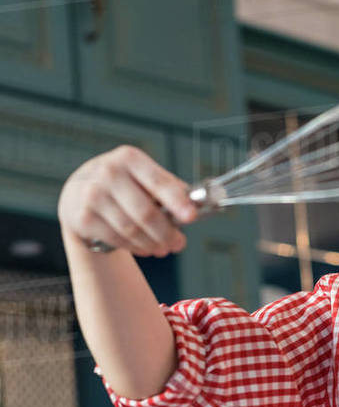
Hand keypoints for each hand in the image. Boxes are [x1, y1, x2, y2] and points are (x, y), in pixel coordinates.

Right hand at [57, 145, 197, 257]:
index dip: (177, 202)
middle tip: (178, 244)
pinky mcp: (83, 218)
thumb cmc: (120, 184)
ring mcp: (93, 196)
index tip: (191, 216)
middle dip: (167, 233)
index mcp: (129, 158)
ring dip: (153, 244)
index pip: (158, 182)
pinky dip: (135, 247)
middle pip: (146, 213)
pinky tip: (143, 247)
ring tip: (162, 248)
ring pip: (132, 230)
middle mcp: (108, 173)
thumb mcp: (141, 175)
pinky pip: (117, 239)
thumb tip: (193, 204)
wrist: (77, 193)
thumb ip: (167, 186)